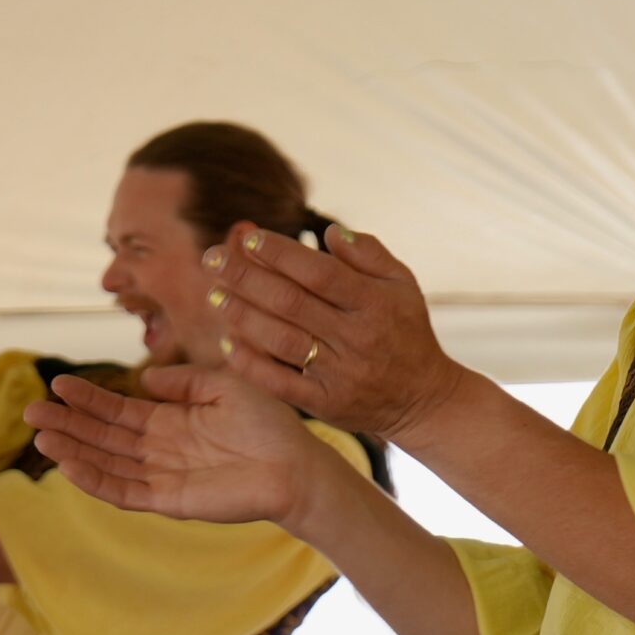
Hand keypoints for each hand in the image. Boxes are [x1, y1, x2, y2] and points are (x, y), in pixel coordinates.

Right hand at [25, 366, 345, 529]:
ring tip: (42, 435)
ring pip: (107, 464)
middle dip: (68, 424)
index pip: (119, 411)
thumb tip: (143, 377)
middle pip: (104, 437)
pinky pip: (125, 492)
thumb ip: (182, 382)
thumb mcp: (223, 387)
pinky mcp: (169, 501)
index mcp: (172, 423)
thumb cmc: (269, 426)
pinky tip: (71, 465)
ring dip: (74, 451)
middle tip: (31, 410)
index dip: (89, 399)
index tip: (58, 384)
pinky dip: (97, 480)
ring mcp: (162, 477)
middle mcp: (161, 451)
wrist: (296, 466)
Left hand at [200, 224, 462, 440]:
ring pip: (281, 340)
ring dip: (242, 316)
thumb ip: (369, 253)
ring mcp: (340, 372)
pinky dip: (251, 362)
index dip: (282, 254)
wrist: (423, 398)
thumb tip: (330, 231)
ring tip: (214, 295)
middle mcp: (357, 336)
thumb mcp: (403, 284)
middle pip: (291, 302)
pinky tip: (227, 341)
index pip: (320, 272)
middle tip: (211, 259)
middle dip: (246, 278)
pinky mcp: (326, 403)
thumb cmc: (406, 331)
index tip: (249, 238)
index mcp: (376, 302)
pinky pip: (280, 382)